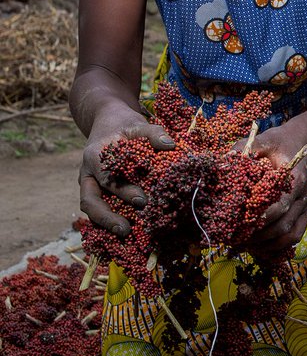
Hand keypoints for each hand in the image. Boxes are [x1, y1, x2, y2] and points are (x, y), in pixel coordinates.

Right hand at [79, 107, 174, 237]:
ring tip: (124, 233)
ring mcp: (88, 184)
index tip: (142, 200)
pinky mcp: (94, 190)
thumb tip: (170, 145)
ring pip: (90, 208)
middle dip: (107, 217)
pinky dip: (107, 219)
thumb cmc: (125, 125)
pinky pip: (97, 208)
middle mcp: (87, 173)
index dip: (123, 191)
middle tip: (127, 229)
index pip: (106, 178)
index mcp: (95, 156)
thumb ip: (153, 133)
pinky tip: (124, 231)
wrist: (108, 122)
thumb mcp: (138, 124)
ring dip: (104, 223)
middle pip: (90, 200)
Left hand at [245, 122, 306, 248]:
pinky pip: (296, 234)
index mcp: (296, 179)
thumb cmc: (279, 142)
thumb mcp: (262, 140)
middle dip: (259, 236)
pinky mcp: (306, 211)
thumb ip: (244, 150)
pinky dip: (280, 244)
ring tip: (247, 245)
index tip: (239, 223)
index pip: (280, 206)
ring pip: (292, 235)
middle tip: (236, 238)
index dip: (260, 218)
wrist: (303, 140)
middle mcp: (305, 195)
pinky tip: (261, 245)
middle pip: (284, 225)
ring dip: (270, 244)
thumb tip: (222, 164)